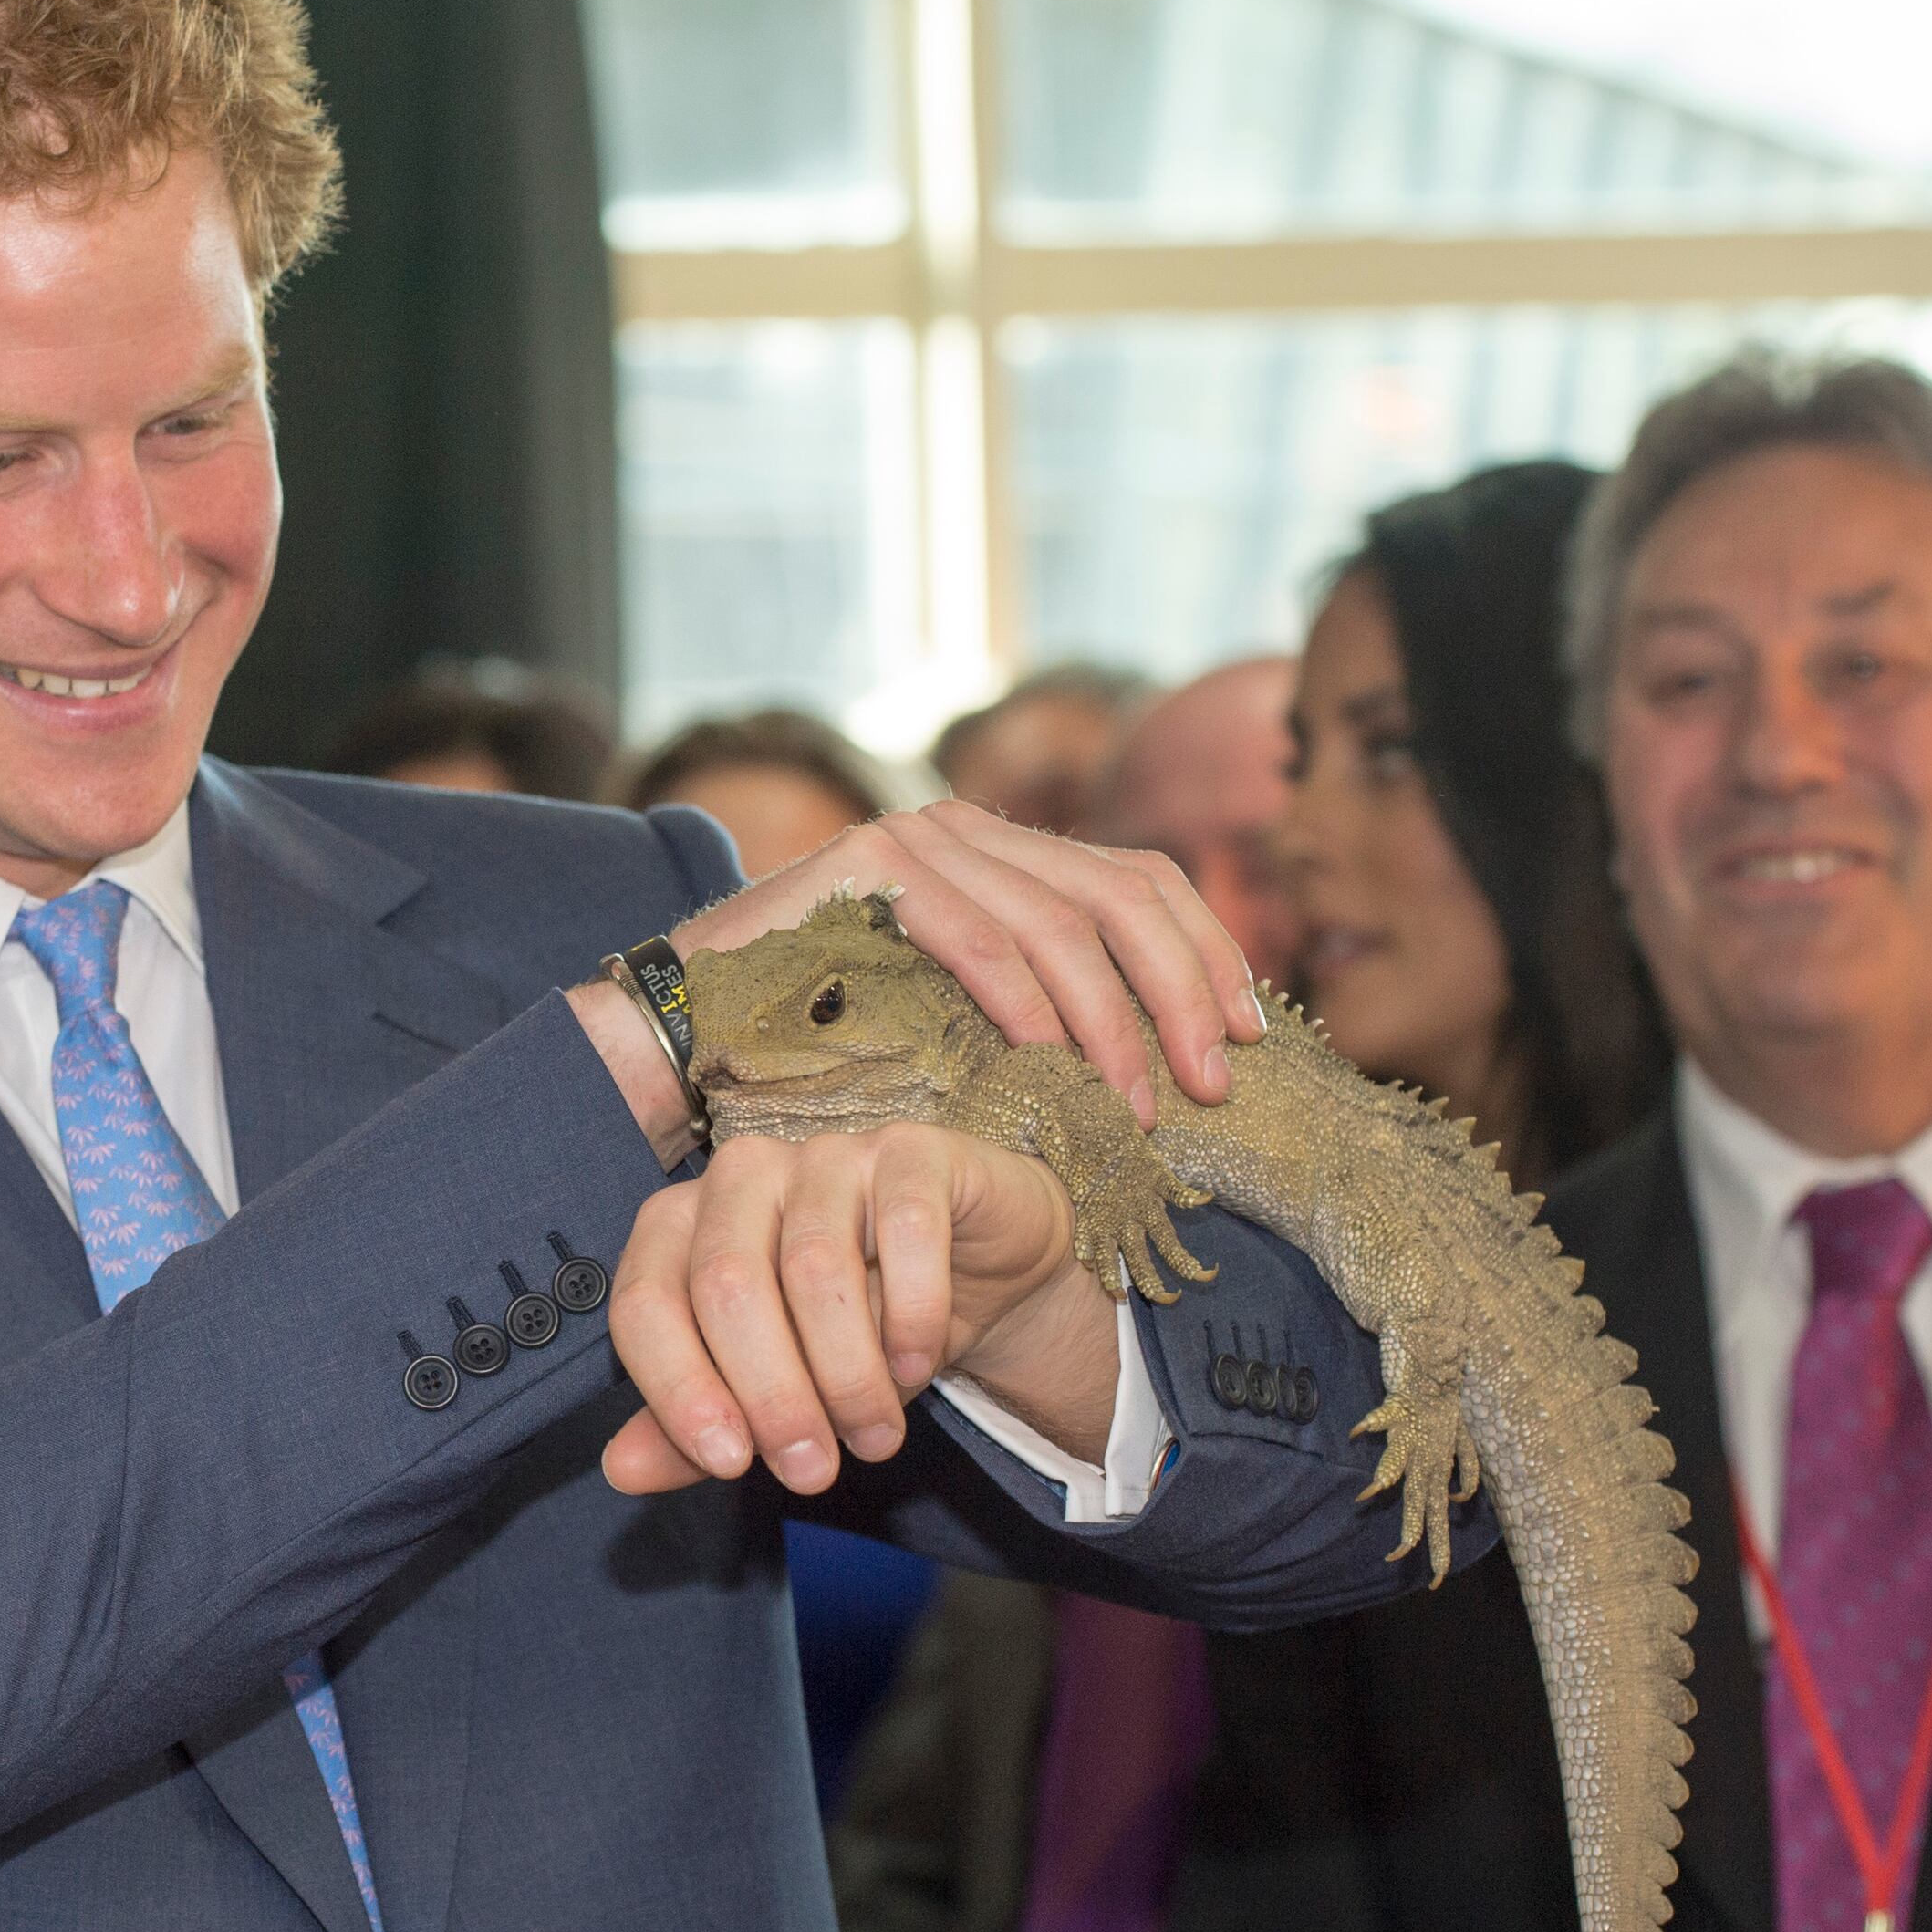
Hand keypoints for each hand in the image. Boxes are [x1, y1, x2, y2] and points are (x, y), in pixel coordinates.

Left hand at [599, 1122, 1121, 1495]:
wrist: (973, 1275)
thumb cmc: (850, 1329)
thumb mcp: (769, 1389)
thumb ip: (693, 1427)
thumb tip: (622, 1470)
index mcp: (681, 1224)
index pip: (645, 1302)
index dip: (678, 1390)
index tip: (730, 1465)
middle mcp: (741, 1175)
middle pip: (726, 1285)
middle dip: (771, 1396)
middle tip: (813, 1471)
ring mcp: (826, 1153)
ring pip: (814, 1266)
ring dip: (847, 1374)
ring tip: (875, 1437)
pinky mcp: (911, 1151)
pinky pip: (905, 1230)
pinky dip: (911, 1313)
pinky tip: (916, 1364)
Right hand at [686, 803, 1263, 1123]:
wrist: (684, 1032)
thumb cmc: (824, 1043)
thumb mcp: (958, 1017)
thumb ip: (1041, 1004)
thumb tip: (1168, 1053)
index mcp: (1001, 851)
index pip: (1141, 875)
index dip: (1208, 951)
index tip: (1247, 1036)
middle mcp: (966, 827)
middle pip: (1120, 889)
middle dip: (1182, 989)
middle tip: (1213, 1080)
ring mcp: (916, 837)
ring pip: (1059, 920)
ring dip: (1112, 1020)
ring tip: (1137, 1103)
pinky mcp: (868, 864)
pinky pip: (978, 935)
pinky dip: (1027, 1004)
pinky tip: (1054, 1064)